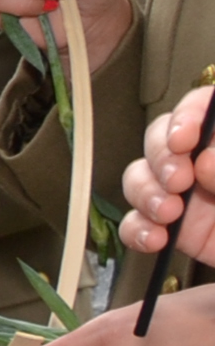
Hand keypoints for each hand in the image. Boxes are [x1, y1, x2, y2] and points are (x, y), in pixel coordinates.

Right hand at [117, 87, 214, 262]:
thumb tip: (206, 163)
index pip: (203, 106)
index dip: (187, 115)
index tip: (185, 139)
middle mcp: (208, 159)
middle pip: (162, 138)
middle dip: (161, 158)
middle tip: (178, 182)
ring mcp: (189, 193)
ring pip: (141, 177)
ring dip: (145, 193)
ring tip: (168, 213)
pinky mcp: (176, 228)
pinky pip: (137, 222)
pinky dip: (137, 230)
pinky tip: (155, 239)